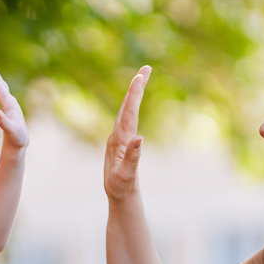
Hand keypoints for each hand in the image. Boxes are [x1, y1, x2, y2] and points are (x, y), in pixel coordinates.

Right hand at [0, 60, 28, 149]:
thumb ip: (2, 121)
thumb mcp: (10, 130)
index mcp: (10, 104)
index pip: (0, 87)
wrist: (21, 142)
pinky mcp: (7, 109)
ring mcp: (9, 105)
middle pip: (1, 84)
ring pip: (0, 88)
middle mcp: (10, 102)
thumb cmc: (17, 138)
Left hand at [104, 65, 150, 200]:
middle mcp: (117, 136)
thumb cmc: (120, 188)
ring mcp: (118, 138)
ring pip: (126, 110)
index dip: (134, 94)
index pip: (128, 112)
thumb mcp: (125, 176)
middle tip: (146, 67)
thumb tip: (140, 138)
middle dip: (136, 86)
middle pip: (127, 106)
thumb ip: (132, 158)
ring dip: (134, 93)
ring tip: (141, 77)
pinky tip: (134, 101)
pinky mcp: (121, 142)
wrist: (117, 196)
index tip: (139, 76)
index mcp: (120, 141)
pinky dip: (132, 105)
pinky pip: (127, 118)